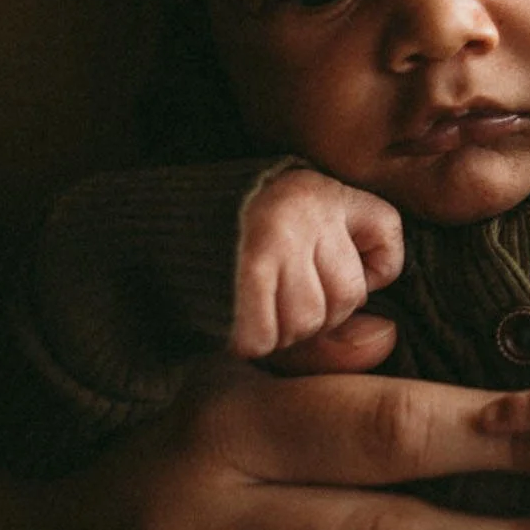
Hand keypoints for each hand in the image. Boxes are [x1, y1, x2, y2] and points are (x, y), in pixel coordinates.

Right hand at [231, 166, 404, 359]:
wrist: (142, 230)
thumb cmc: (227, 239)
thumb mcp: (288, 240)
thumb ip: (340, 290)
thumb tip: (385, 338)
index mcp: (318, 190)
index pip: (386, 230)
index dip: (374, 265)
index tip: (338, 268)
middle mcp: (302, 212)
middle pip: (348, 293)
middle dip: (317, 309)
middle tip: (273, 286)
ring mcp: (273, 244)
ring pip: (310, 321)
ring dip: (280, 328)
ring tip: (247, 295)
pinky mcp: (242, 281)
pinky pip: (267, 338)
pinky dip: (249, 340)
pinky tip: (229, 312)